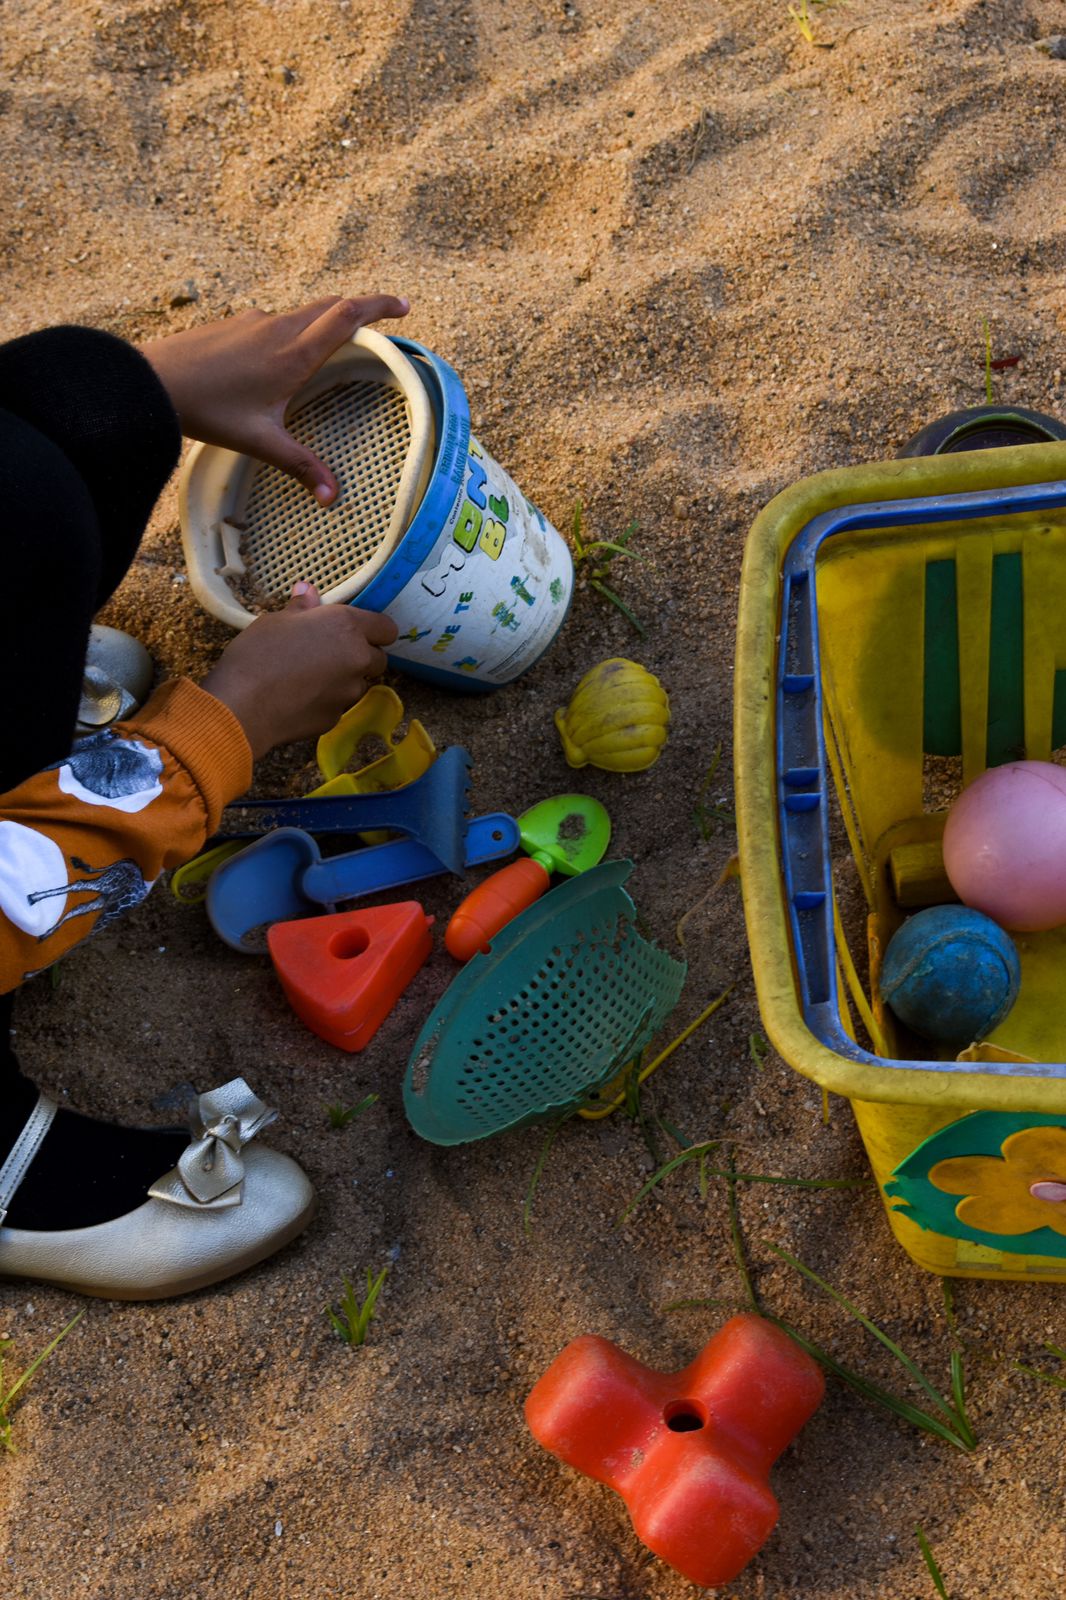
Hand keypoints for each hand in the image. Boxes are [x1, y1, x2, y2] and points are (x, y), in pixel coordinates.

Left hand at [139, 293, 409, 503]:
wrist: (152, 382)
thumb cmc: (208, 411)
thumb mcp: (261, 442)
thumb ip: (300, 465)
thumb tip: (332, 497)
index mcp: (294, 353)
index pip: (348, 315)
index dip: (380, 305)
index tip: (404, 306)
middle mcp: (279, 328)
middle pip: (331, 305)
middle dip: (360, 309)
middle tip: (382, 320)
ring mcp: (254, 321)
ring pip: (303, 312)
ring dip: (325, 320)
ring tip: (334, 344)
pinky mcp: (234, 323)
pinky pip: (276, 320)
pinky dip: (295, 329)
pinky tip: (282, 357)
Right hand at [199, 584, 399, 759]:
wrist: (243, 706)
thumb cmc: (258, 653)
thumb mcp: (276, 621)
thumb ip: (302, 608)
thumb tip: (308, 591)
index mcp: (347, 627)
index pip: (387, 628)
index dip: (375, 630)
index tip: (357, 632)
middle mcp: (357, 658)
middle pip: (378, 658)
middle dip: (361, 656)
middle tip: (330, 655)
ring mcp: (350, 692)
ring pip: (359, 683)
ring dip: (344, 680)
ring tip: (310, 679)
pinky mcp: (337, 718)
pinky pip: (339, 705)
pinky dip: (327, 701)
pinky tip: (300, 699)